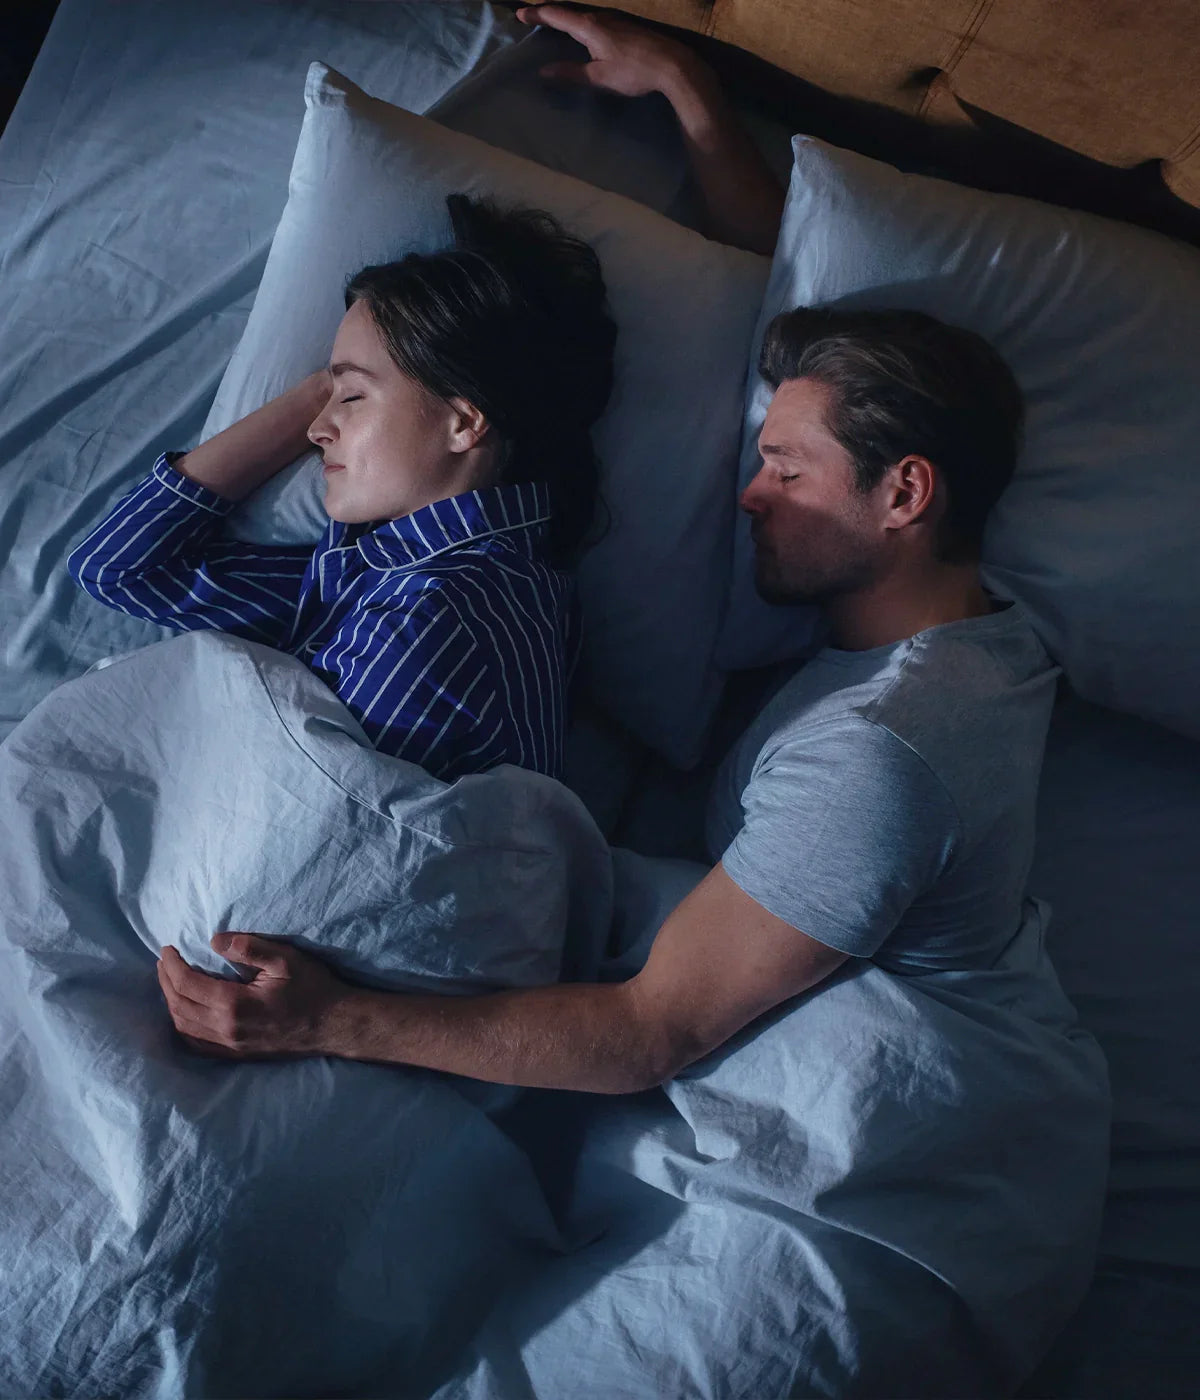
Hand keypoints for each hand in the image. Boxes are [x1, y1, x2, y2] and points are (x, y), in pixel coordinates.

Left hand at [157, 933, 349, 1058]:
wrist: (333, 1025)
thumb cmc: (312, 988)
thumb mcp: (285, 959)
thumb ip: (249, 948)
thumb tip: (214, 940)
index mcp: (235, 1005)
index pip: (187, 984)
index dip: (171, 965)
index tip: (167, 948)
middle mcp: (226, 1030)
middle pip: (179, 1006)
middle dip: (165, 981)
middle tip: (164, 961)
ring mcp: (230, 1046)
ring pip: (183, 1027)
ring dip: (171, 1003)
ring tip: (170, 981)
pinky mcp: (236, 1054)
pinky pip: (196, 1044)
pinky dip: (182, 1026)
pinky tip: (184, 1012)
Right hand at [515, 4, 705, 100]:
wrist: (671, 65)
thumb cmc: (633, 72)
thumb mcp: (599, 77)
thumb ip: (571, 73)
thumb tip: (544, 71)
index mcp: (588, 27)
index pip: (556, 15)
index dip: (537, 14)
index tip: (520, 14)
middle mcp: (599, 18)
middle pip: (568, 12)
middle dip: (548, 14)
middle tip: (532, 17)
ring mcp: (614, 20)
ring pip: (582, 16)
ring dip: (565, 19)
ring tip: (553, 26)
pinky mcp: (624, 27)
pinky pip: (595, 22)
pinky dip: (580, 25)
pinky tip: (582, 35)